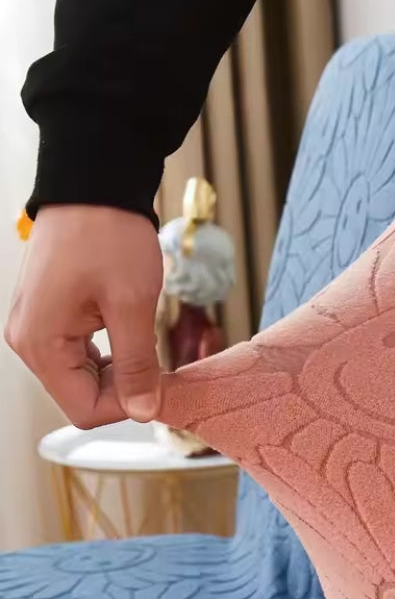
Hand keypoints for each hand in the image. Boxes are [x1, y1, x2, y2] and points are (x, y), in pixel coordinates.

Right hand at [5, 205, 163, 427]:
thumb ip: (137, 364)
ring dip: (121, 370)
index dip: (127, 405)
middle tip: (160, 361)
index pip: (84, 409)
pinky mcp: (52, 317)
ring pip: (84, 377)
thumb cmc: (109, 236)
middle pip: (82, 396)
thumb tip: (143, 411)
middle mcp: (30, 341)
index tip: (161, 383)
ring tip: (145, 339)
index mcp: (41, 344)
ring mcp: (38, 329)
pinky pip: (81, 355)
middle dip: (125, 387)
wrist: (94, 186)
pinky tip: (131, 332)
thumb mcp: (132, 304)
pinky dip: (112, 354)